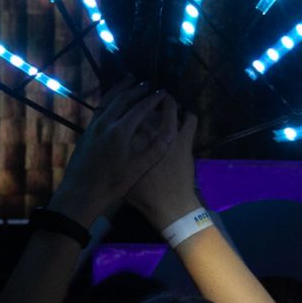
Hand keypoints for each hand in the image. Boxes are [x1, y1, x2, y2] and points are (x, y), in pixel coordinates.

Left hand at [53, 82, 173, 223]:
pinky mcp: (87, 131)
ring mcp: (94, 126)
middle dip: (137, 89)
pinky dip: (109, 98)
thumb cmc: (112, 184)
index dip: (153, 99)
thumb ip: (154, 150)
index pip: (139, 108)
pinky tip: (113, 99)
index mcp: (120, 132)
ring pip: (108, 100)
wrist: (81, 192)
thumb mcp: (137, 170)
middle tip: (148, 83)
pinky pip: (100, 107)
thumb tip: (171, 134)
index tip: (163, 92)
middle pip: (122, 99)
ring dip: (120, 88)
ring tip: (129, 79)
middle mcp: (105, 123)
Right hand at [127, 103, 203, 228]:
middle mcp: (148, 131)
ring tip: (166, 101)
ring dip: (169, 102)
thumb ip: (118, 157)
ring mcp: (168, 134)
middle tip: (149, 98)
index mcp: (130, 138)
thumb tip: (111, 146)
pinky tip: (185, 116)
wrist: (167, 204)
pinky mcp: (184, 141)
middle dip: (148, 99)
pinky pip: (190, 120)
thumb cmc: (142, 193)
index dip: (130, 106)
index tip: (131, 105)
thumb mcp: (122, 173)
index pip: (129, 113)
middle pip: (147, 105)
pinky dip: (188, 115)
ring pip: (170, 107)